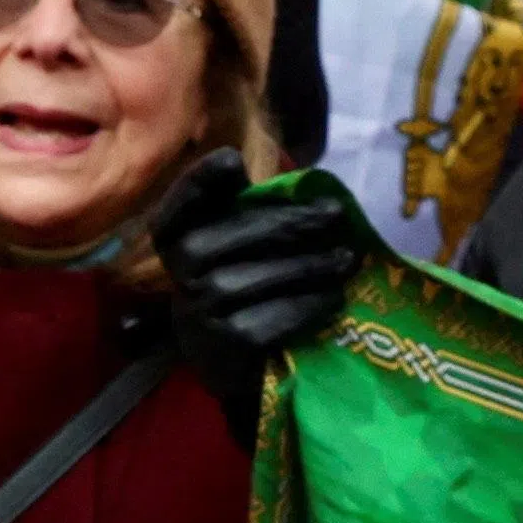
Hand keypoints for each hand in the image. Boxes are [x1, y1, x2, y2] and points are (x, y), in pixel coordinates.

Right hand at [156, 159, 374, 372]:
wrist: (230, 359)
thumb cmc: (240, 283)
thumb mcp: (235, 243)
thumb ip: (253, 210)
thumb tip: (304, 184)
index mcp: (176, 240)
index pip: (177, 206)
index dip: (199, 183)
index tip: (233, 162)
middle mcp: (179, 275)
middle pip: (231, 239)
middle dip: (288, 224)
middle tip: (336, 215)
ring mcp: (199, 314)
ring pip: (255, 280)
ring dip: (309, 266)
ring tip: (346, 258)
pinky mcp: (226, 348)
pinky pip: (271, 320)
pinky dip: (307, 305)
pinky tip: (334, 296)